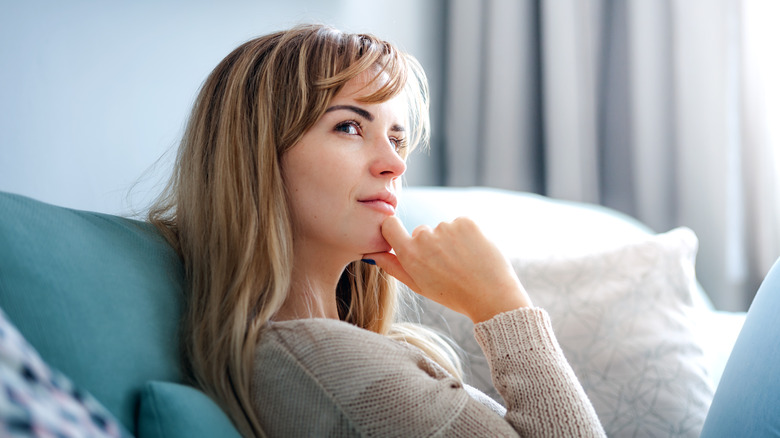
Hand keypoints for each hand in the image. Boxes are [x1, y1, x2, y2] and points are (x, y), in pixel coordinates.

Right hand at [364, 216, 531, 322]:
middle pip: (420, 232)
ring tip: (463, 263)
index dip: (394, 230)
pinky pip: (460, 224)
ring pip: (442, 229)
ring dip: (450, 241)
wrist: (491, 296)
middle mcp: (425, 237)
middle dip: (430, 245)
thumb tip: (373, 254)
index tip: (401, 237)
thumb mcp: (419, 286)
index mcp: (410, 254)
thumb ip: (394, 267)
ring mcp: (446, 227)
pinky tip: (473, 254)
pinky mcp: (466, 222)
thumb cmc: (453, 295)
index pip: (389, 225)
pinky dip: (466, 236)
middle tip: (447, 267)